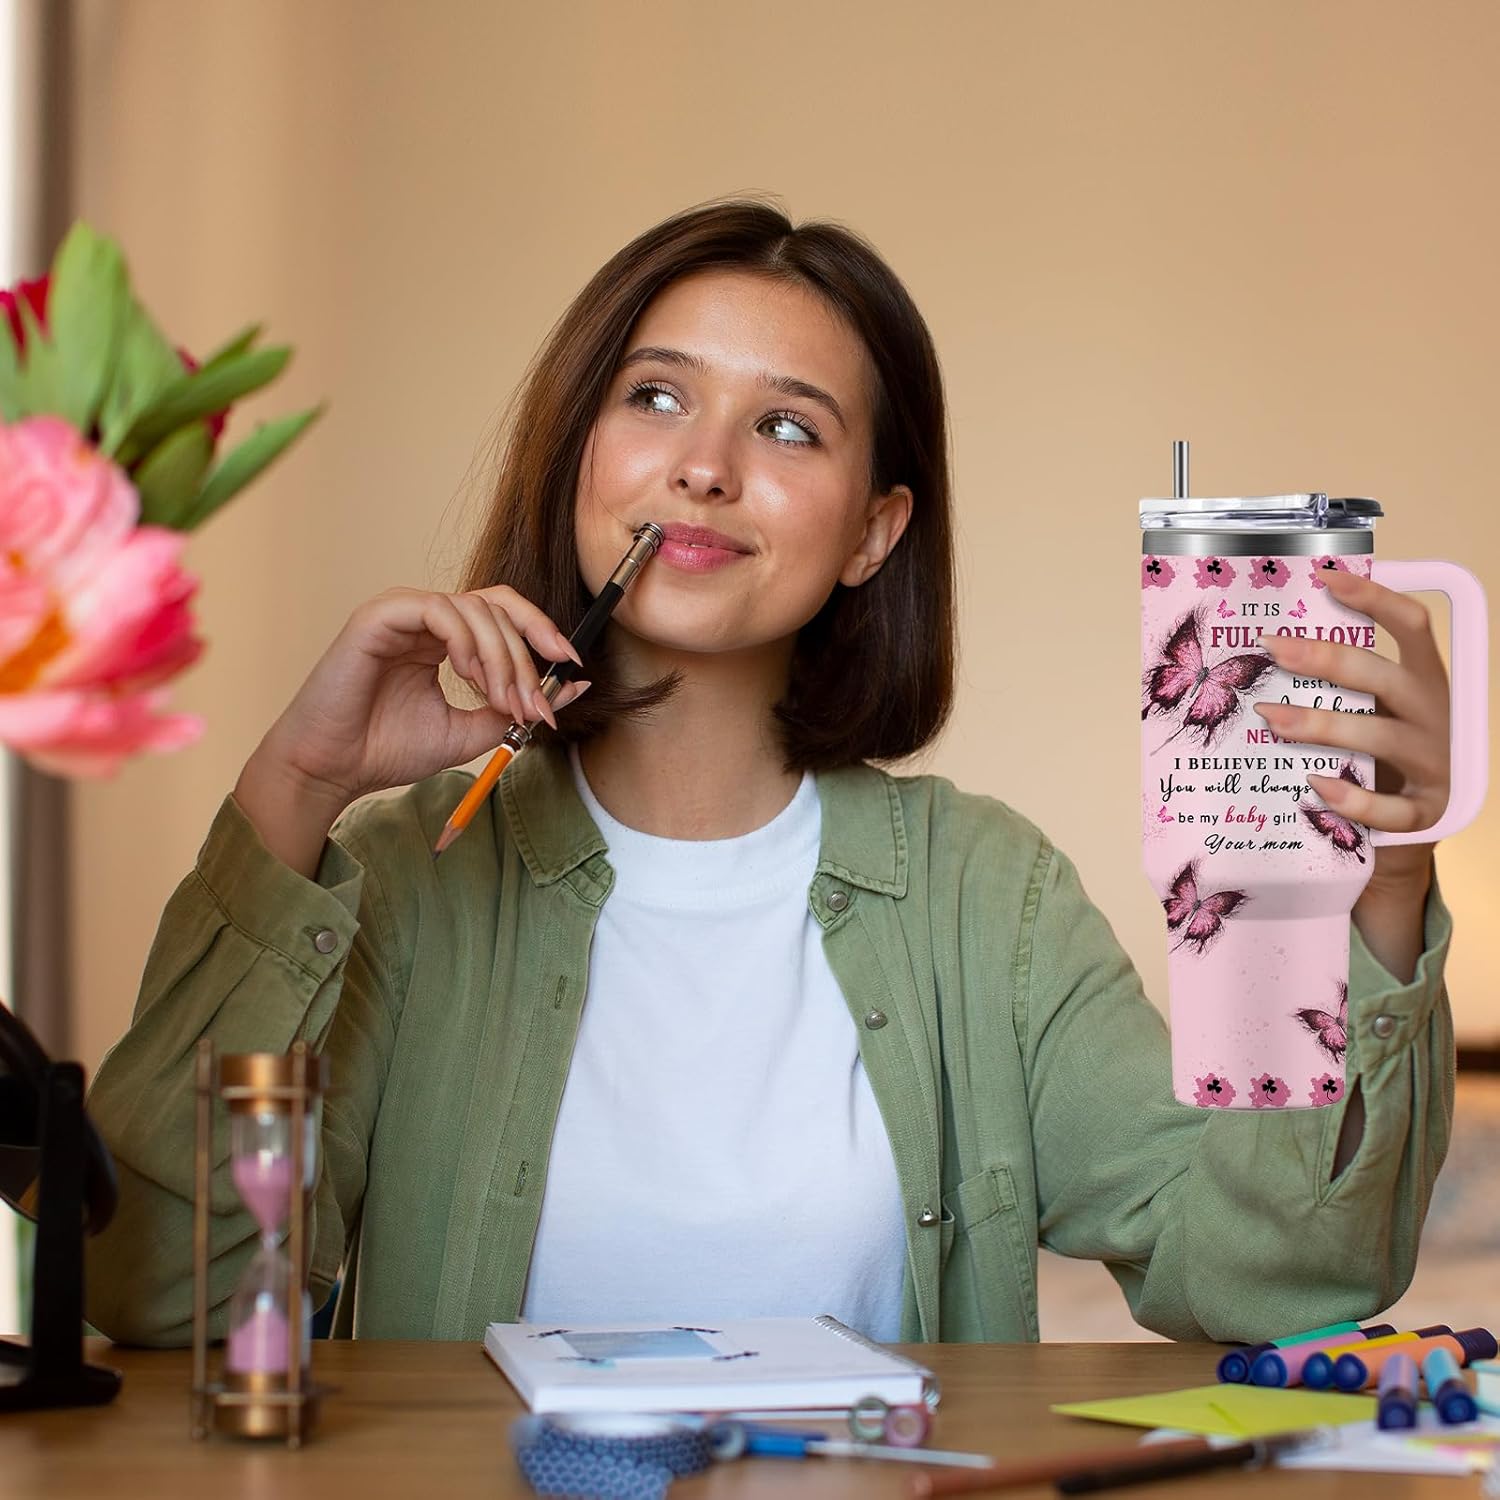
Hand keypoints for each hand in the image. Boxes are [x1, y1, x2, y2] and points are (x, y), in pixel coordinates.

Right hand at [251, 585, 588, 811]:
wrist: (334, 770)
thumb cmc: (389, 750)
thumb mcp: (472, 730)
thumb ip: (516, 707)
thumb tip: (574, 687)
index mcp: (444, 639)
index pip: (503, 614)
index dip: (541, 631)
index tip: (571, 664)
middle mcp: (424, 618)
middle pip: (497, 607)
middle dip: (526, 657)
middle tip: (533, 704)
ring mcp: (401, 611)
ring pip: (474, 608)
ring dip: (501, 657)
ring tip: (500, 701)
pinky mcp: (379, 615)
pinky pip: (438, 609)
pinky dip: (464, 640)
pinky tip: (466, 675)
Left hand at [1251, 568, 1447, 894]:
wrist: (1413, 815)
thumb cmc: (1381, 746)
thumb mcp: (1373, 704)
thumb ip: (1342, 680)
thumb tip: (1271, 644)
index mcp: (1424, 677)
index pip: (1413, 625)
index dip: (1374, 598)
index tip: (1325, 577)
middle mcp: (1434, 713)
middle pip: (1383, 676)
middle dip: (1325, 659)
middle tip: (1272, 648)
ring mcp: (1434, 761)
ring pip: (1380, 737)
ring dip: (1321, 724)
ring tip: (1270, 717)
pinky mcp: (1426, 808)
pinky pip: (1389, 808)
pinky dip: (1352, 798)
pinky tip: (1315, 786)